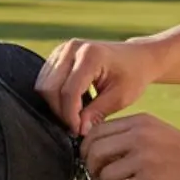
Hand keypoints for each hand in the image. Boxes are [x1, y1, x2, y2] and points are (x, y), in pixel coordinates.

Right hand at [35, 38, 156, 136]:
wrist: (136, 57)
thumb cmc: (132, 76)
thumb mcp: (120, 98)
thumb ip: (97, 113)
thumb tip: (78, 130)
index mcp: (90, 56)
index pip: (69, 92)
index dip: (70, 116)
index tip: (79, 132)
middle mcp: (72, 48)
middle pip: (50, 88)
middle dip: (60, 112)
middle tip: (76, 127)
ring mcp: (62, 49)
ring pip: (43, 85)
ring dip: (55, 105)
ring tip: (74, 117)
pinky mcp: (58, 54)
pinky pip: (46, 80)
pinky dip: (54, 96)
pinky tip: (72, 105)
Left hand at [81, 112, 179, 179]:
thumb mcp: (157, 133)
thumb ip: (130, 137)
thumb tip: (96, 153)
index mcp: (139, 122)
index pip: (96, 131)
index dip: (88, 151)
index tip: (97, 165)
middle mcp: (139, 136)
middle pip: (94, 151)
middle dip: (93, 170)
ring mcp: (145, 157)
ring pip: (104, 174)